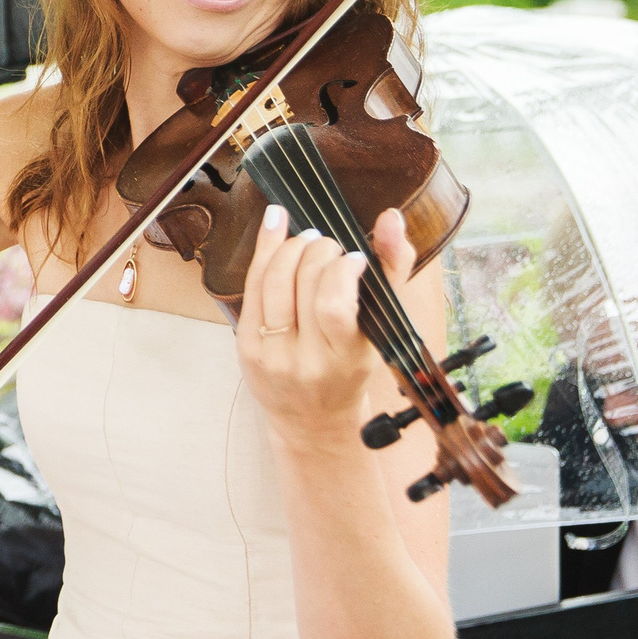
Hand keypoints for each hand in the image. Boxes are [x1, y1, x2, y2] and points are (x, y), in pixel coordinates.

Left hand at [237, 204, 410, 450]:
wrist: (311, 420)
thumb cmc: (350, 369)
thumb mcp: (380, 332)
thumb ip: (392, 271)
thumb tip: (392, 217)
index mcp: (344, 358)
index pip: (333, 307)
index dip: (341, 271)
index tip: (355, 258)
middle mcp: (304, 360)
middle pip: (303, 284)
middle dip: (318, 250)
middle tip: (329, 245)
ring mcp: (270, 353)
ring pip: (272, 280)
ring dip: (290, 246)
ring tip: (308, 239)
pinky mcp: (245, 346)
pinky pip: (251, 286)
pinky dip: (264, 250)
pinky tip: (276, 227)